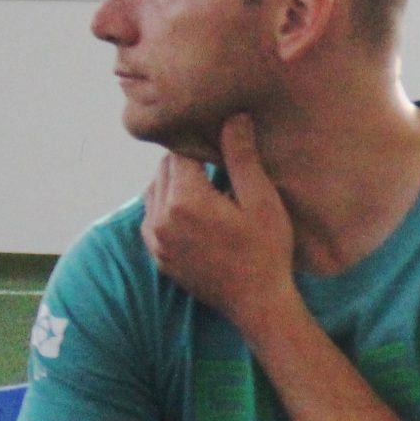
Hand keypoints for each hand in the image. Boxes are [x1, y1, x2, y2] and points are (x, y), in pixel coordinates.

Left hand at [141, 115, 295, 330]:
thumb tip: (233, 117)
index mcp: (185, 200)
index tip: (219, 152)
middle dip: (186, 166)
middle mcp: (161, 218)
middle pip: (163, 170)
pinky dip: (168, 209)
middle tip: (217, 172)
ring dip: (175, 186)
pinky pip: (152, 218)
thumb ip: (242, 157)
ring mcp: (155, 240)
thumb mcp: (262, 201)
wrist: (257, 304)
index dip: (199, 148)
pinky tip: (195, 215)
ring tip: (207, 193)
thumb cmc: (267, 251)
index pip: (178, 153)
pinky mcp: (157, 256)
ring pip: (154, 192)